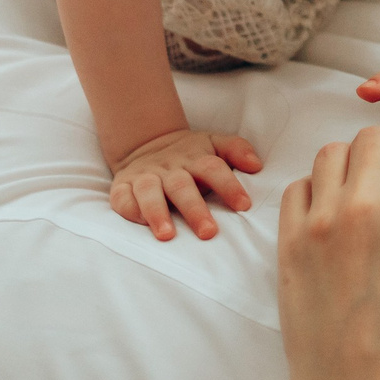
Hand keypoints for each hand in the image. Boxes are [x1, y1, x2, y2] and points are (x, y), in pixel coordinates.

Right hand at [110, 127, 263, 241]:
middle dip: (195, 209)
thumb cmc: (189, 155)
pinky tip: (141, 224)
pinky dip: (130, 210)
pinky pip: (122, 198)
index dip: (229, 186)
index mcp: (195, 158)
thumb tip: (256, 165)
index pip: (214, 169)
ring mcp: (145, 177)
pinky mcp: (123, 186)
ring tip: (167, 235)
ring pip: (150, 192)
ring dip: (157, 213)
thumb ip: (237, 150)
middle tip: (209, 232)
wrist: (146, 144)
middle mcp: (169, 168)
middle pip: (182, 186)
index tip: (244, 205)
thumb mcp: (213, 144)